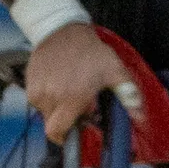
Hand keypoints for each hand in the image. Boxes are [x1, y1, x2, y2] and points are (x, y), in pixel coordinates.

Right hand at [23, 22, 129, 144]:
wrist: (61, 29)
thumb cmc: (90, 51)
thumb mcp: (114, 70)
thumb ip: (128, 94)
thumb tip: (139, 116)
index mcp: (71, 98)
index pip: (57, 132)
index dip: (64, 138)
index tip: (72, 133)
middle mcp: (50, 97)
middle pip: (52, 124)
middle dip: (63, 122)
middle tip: (75, 108)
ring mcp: (37, 89)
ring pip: (44, 111)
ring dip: (55, 107)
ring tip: (67, 90)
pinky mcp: (29, 82)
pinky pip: (37, 99)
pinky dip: (46, 96)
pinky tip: (57, 82)